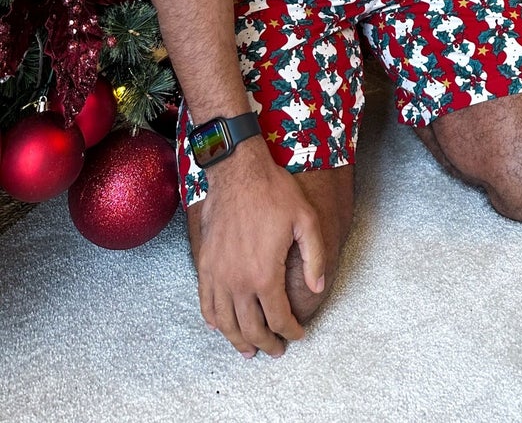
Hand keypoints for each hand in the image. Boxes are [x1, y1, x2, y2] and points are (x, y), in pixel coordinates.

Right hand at [194, 143, 325, 357]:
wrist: (238, 172)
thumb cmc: (274, 193)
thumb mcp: (306, 220)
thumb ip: (314, 258)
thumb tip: (317, 289)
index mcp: (265, 274)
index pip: (278, 317)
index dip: (290, 331)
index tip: (298, 335)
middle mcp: (238, 281)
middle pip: (251, 328)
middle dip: (267, 343)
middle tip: (276, 350)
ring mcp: (217, 274)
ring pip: (226, 323)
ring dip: (238, 340)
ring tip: (250, 350)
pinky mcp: (204, 265)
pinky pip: (206, 303)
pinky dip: (214, 320)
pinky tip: (221, 327)